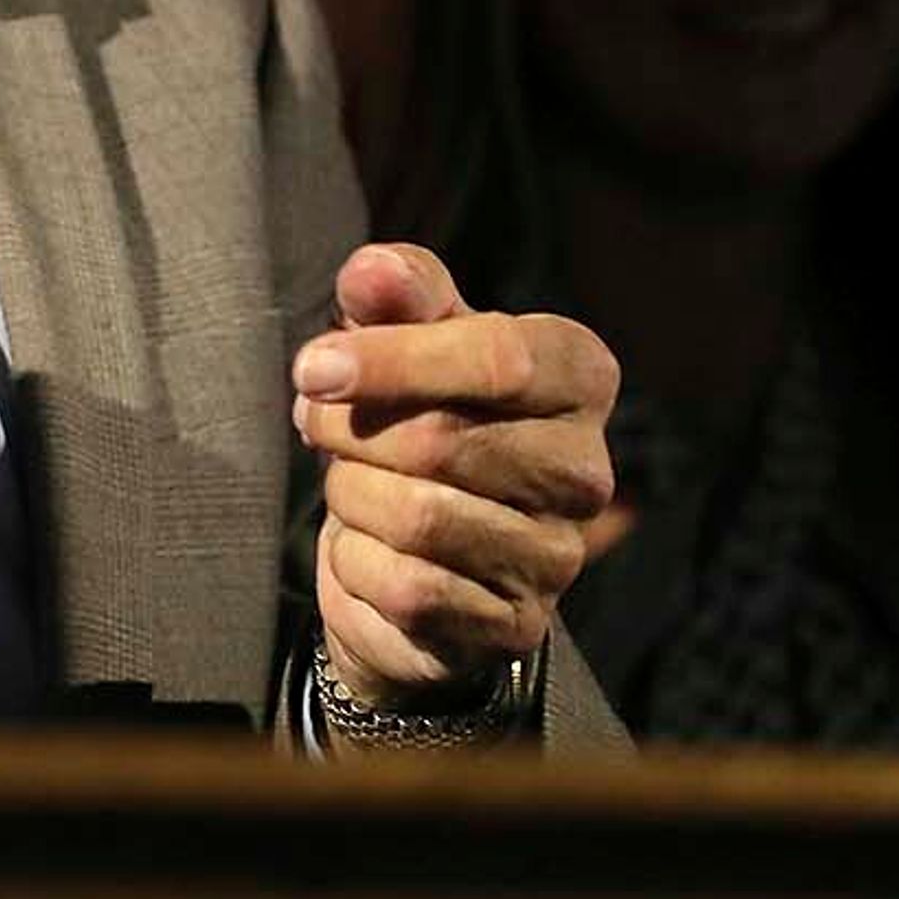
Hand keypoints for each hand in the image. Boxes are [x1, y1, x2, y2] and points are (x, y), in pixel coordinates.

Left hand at [292, 242, 617, 708]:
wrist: (414, 542)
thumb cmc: (417, 410)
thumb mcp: (407, 334)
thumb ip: (396, 292)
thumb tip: (371, 272)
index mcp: (578, 374)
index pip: (499, 357)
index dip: (393, 359)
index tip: (313, 366)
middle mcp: (585, 468)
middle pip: (444, 440)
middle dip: (353, 431)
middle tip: (317, 422)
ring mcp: (557, 555)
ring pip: (421, 518)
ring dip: (352, 496)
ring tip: (348, 483)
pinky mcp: (515, 626)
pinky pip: (410, 590)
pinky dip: (358, 564)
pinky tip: (364, 546)